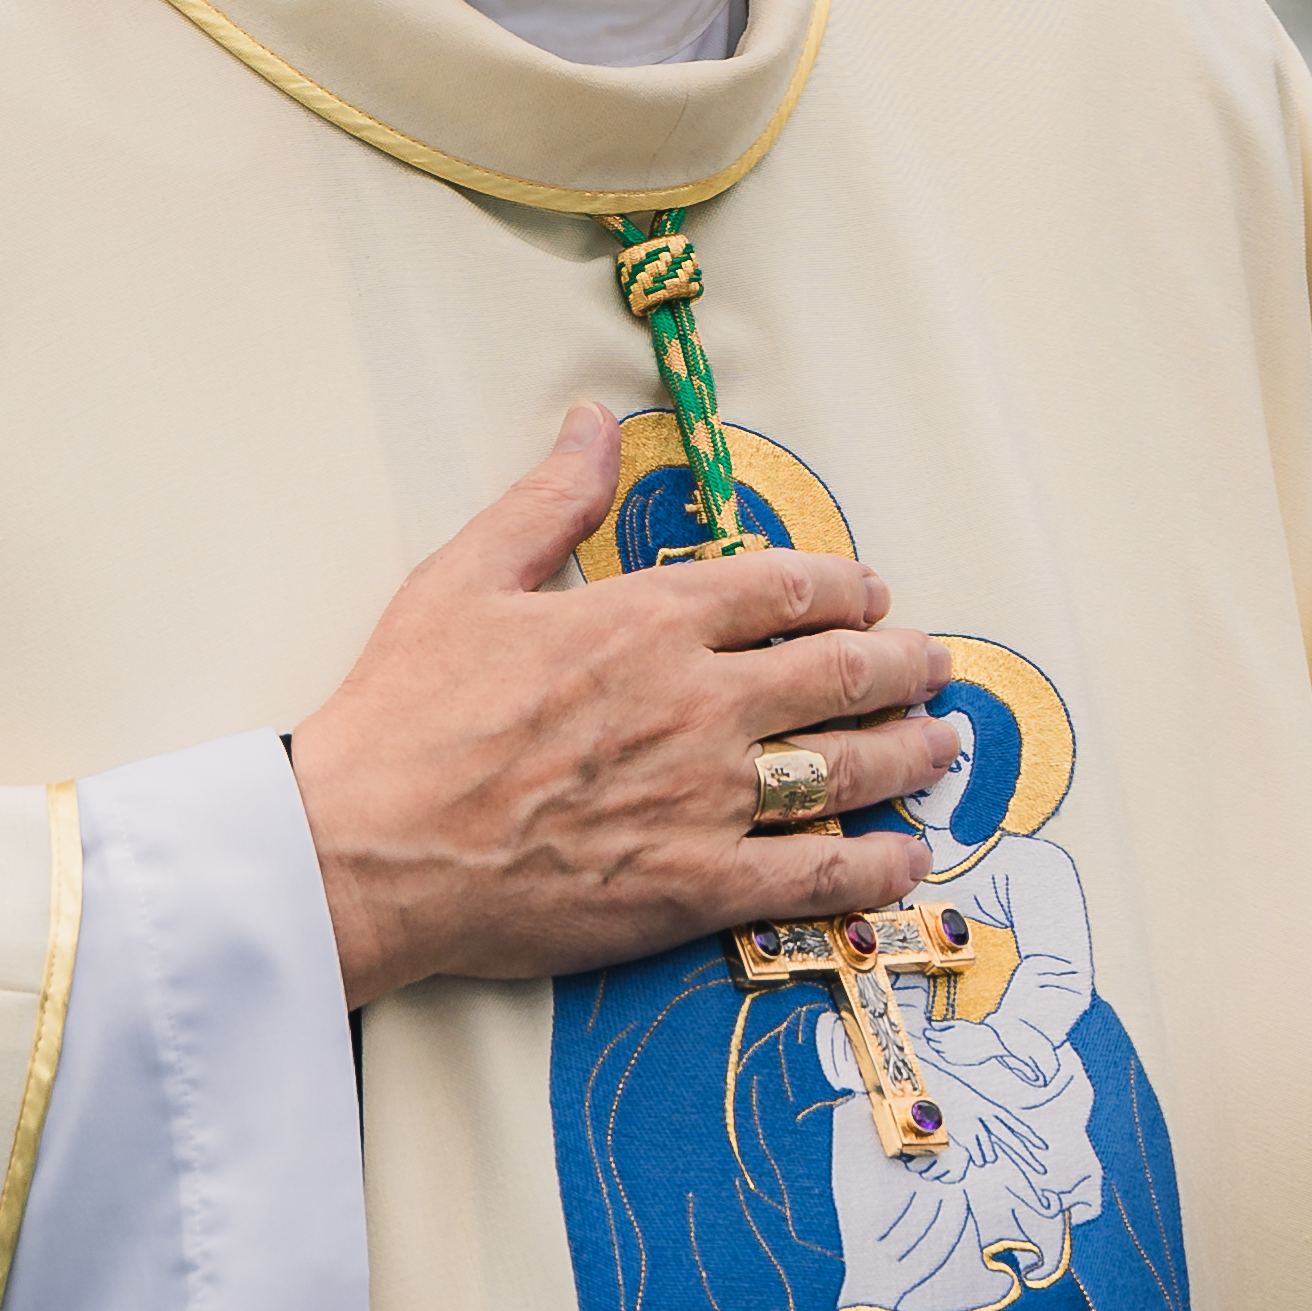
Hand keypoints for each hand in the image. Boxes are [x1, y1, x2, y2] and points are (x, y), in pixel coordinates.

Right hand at [290, 404, 968, 1007]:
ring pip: (846, 768)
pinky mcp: (694, 887)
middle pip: (841, 674)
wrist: (365, 847)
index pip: (786, 588)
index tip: (872, 594)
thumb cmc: (406, 716)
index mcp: (648, 620)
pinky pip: (814, 876)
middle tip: (937, 665)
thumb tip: (591, 423)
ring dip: (910, 753)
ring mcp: (705, 799)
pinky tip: (907, 855)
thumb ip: (547, 500)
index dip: (846, 588)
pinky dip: (874, 864)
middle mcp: (697, 703)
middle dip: (905, 665)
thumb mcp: (466, 576)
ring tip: (946, 744)